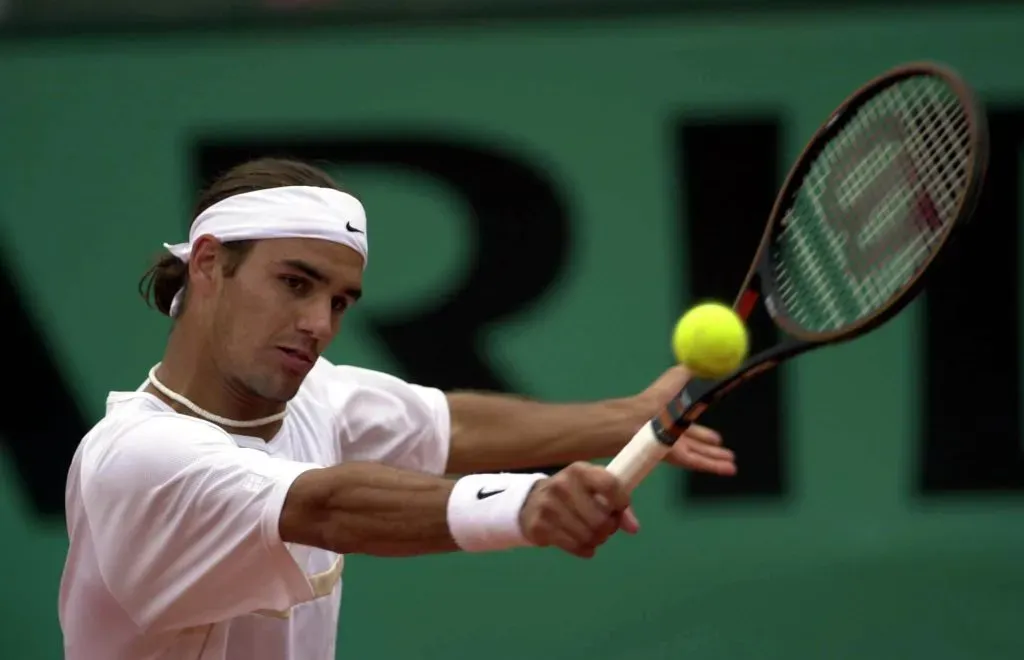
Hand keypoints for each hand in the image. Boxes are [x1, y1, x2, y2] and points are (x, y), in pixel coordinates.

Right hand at [520, 462, 638, 558]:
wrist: (532, 501)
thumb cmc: (574, 494)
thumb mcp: (594, 489)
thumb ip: (618, 504)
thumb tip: (634, 529)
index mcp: (579, 470)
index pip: (609, 485)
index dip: (621, 501)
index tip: (619, 508)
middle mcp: (562, 485)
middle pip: (600, 519)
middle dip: (609, 528)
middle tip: (606, 527)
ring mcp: (548, 506)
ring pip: (588, 536)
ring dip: (597, 540)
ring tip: (594, 535)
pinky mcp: (539, 527)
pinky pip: (574, 546)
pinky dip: (585, 549)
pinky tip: (584, 544)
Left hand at [637, 365, 736, 476]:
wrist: (640, 419)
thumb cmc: (657, 397)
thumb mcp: (677, 376)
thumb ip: (691, 372)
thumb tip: (706, 366)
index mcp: (673, 414)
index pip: (690, 425)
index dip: (703, 433)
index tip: (718, 438)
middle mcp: (673, 432)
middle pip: (696, 443)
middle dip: (711, 449)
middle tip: (729, 454)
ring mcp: (674, 446)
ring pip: (699, 454)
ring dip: (716, 459)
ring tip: (732, 466)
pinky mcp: (675, 457)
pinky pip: (698, 462)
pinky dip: (714, 466)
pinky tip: (729, 470)